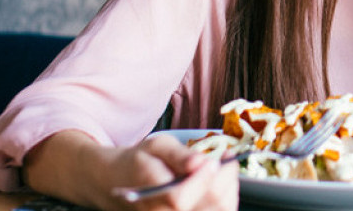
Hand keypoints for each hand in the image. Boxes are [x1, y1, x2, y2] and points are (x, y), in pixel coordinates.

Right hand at [104, 135, 238, 210]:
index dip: (203, 179)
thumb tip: (200, 162)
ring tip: (225, 167)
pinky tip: (221, 181)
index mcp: (149, 196)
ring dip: (229, 187)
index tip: (216, 158)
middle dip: (224, 179)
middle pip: (206, 206)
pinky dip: (227, 196)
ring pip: (219, 210)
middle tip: (227, 156)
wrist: (123, 183)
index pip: (179, 198)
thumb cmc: (142, 162)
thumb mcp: (156, 147)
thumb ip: (178, 155)